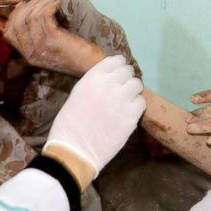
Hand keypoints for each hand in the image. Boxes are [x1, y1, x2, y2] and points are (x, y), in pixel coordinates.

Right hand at [4, 0, 103, 75]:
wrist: (91, 67)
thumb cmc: (74, 55)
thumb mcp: (50, 50)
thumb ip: (38, 39)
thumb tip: (28, 15)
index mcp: (29, 56)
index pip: (9, 34)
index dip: (13, 16)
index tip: (23, 5)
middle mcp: (32, 53)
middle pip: (18, 24)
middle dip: (27, 7)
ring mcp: (42, 47)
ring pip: (31, 18)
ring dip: (40, 3)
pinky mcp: (54, 40)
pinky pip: (44, 16)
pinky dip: (49, 5)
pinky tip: (57, 3)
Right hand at [44, 55, 144, 184]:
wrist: (74, 149)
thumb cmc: (69, 125)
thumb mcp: (78, 95)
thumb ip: (94, 84)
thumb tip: (109, 80)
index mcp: (92, 78)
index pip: (114, 61)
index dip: (118, 66)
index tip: (118, 72)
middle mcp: (109, 84)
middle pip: (127, 71)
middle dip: (126, 78)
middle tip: (123, 88)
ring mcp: (122, 100)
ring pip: (137, 85)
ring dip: (133, 90)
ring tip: (127, 100)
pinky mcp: (131, 116)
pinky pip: (141, 103)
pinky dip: (137, 106)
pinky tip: (129, 112)